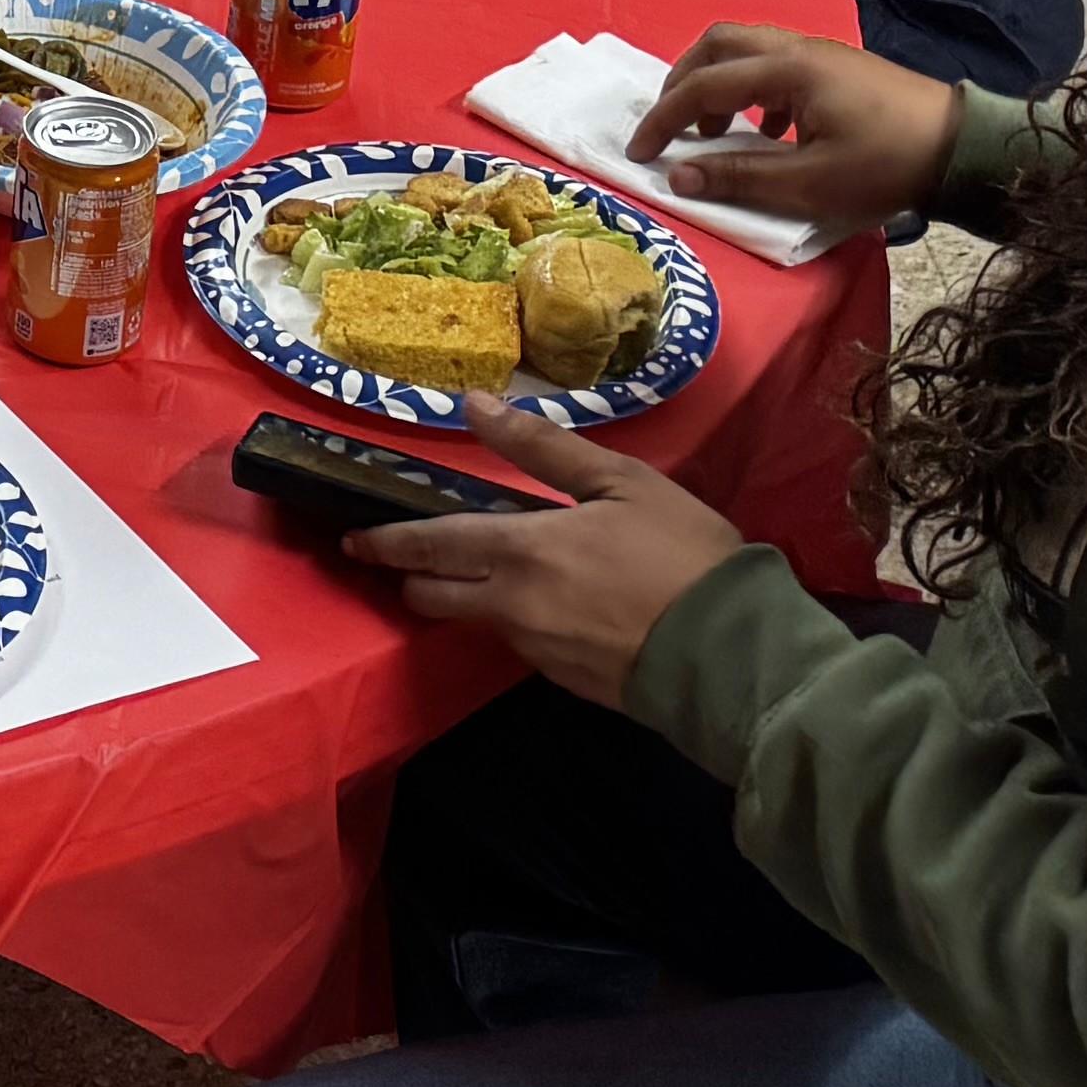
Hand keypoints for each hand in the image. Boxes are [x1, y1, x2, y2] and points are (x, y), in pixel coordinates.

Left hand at [350, 403, 752, 707]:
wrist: (732, 653)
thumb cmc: (682, 554)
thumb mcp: (621, 482)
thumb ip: (542, 446)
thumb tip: (475, 405)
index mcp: (520, 551)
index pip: (428, 547)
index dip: (385, 543)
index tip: (354, 540)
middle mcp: (511, 607)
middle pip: (431, 595)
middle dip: (410, 576)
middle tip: (407, 558)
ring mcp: (535, 651)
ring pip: (475, 622)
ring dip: (468, 598)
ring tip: (490, 573)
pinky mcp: (563, 680)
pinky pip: (521, 645)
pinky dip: (521, 621)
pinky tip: (555, 604)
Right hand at [629, 20, 964, 230]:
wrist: (962, 148)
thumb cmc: (884, 166)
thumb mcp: (808, 186)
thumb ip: (738, 177)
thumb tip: (677, 177)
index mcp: (787, 72)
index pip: (703, 86)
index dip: (663, 120)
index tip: (640, 154)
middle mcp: (798, 49)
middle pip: (719, 43)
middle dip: (682, 81)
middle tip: (668, 126)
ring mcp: (821, 53)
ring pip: (747, 48)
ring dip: (717, 83)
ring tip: (714, 133)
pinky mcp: (839, 67)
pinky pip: (775, 62)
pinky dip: (751, 89)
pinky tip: (768, 131)